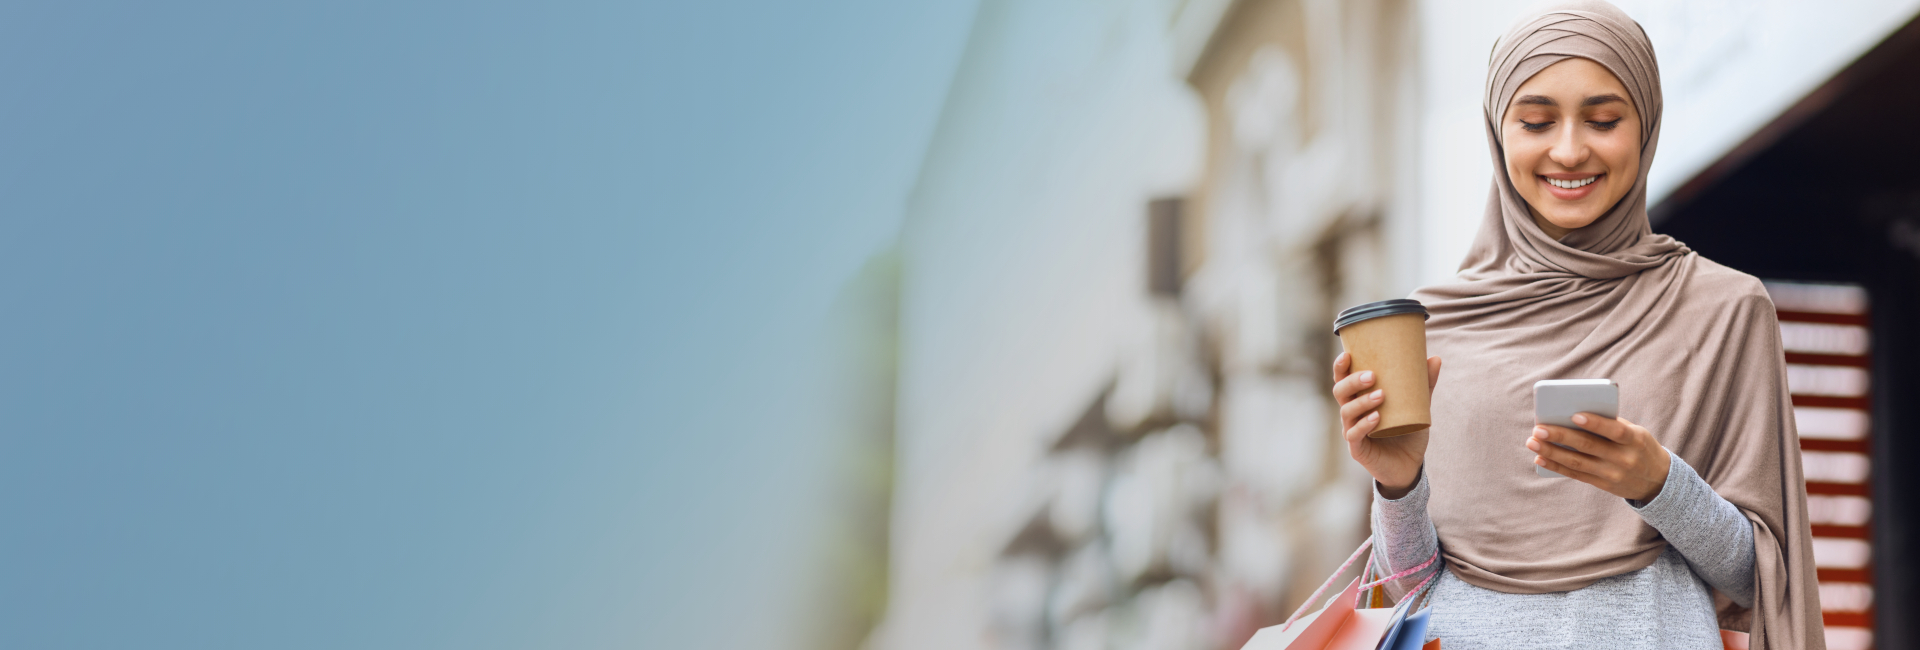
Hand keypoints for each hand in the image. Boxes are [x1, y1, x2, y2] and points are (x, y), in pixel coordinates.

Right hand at [1332, 352, 1441, 498]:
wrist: (1409, 466)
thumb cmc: (1408, 432)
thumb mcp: (1417, 406)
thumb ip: (1424, 384)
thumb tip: (1435, 358)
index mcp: (1359, 399)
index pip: (1342, 380)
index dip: (1340, 367)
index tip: (1348, 354)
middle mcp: (1351, 414)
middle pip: (1340, 392)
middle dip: (1352, 381)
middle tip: (1372, 376)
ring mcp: (1352, 431)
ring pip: (1346, 412)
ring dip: (1362, 402)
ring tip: (1381, 395)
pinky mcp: (1358, 449)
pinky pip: (1354, 435)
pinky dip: (1364, 425)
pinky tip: (1376, 418)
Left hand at [1528, 414, 1669, 501]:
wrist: (1659, 480)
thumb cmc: (1639, 446)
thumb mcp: (1635, 433)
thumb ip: (1610, 425)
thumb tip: (1570, 416)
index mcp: (1635, 439)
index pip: (1615, 430)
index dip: (1595, 423)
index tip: (1574, 415)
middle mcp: (1624, 458)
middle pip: (1588, 446)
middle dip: (1561, 436)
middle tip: (1538, 428)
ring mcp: (1613, 474)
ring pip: (1577, 462)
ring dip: (1551, 452)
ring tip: (1532, 442)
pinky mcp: (1603, 484)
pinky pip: (1576, 475)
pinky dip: (1556, 467)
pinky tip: (1540, 459)